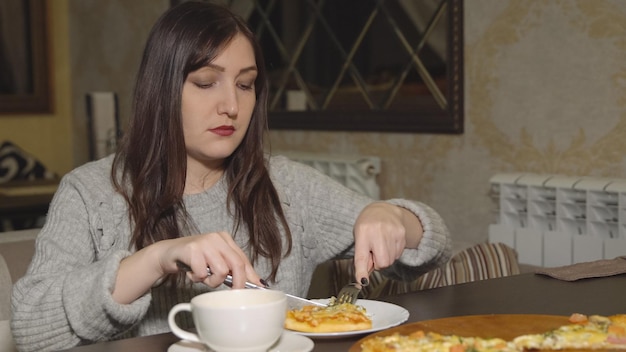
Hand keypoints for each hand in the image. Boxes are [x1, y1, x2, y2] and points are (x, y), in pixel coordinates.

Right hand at [113, 231, 260, 303]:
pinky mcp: (192, 249)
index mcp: (225, 239)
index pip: (243, 259)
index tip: (258, 287)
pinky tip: (192, 272)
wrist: (168, 253)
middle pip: (237, 264)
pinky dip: (197, 278)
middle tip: (233, 292)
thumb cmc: (194, 259)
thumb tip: (254, 283)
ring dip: (211, 281)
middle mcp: (217, 238)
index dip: (251, 275)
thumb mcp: (215, 262)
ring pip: (221, 271)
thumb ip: (231, 270)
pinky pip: (202, 273)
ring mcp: (205, 242)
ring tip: (203, 277)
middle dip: (238, 283)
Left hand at [352, 202, 422, 283]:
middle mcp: (378, 232)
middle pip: (382, 263)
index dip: (362, 271)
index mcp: (363, 232)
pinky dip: (393, 253)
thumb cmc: (367, 226)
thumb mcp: (359, 238)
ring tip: (381, 245)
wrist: (383, 210)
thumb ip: (362, 257)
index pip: (362, 256)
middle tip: (374, 254)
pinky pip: (398, 255)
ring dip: (386, 257)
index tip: (362, 281)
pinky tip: (389, 242)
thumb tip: (364, 278)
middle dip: (378, 263)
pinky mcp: (402, 234)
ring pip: (391, 260)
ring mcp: (392, 232)